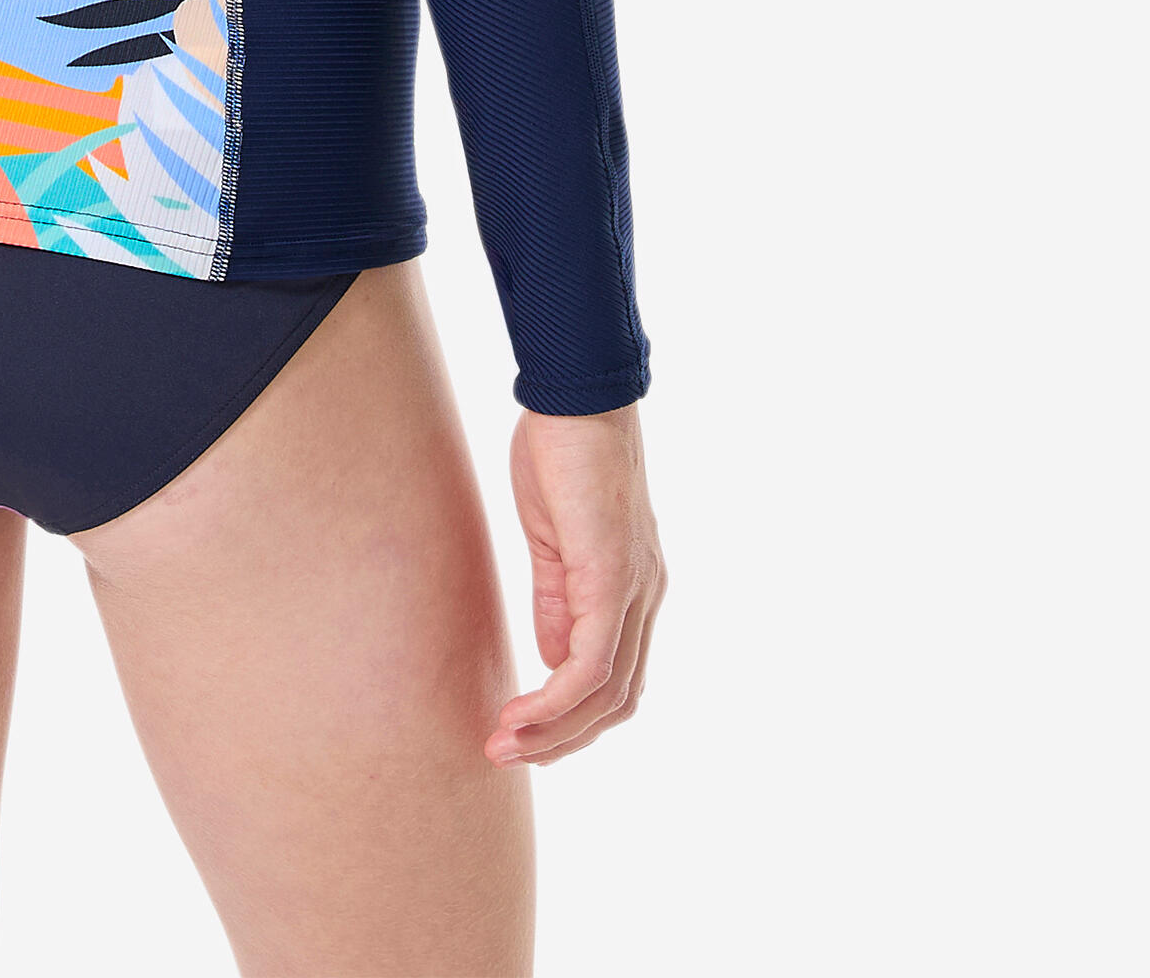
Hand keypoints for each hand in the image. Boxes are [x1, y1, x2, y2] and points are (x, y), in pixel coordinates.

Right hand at [491, 401, 666, 764]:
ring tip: (504, 745)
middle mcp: (645, 596)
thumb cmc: (562, 454)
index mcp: (632, 588)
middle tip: (506, 754)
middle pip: (617, 700)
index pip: (615, 679)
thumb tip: (552, 663)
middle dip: (562, 739)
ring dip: (554, 731)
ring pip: (608, 693)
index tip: (519, 733)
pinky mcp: (612, 577)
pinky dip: (557, 700)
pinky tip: (521, 714)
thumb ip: (555, 602)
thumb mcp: (554, 540)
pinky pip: (593, 662)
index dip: (570, 718)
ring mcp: (634, 589)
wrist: (574, 396)